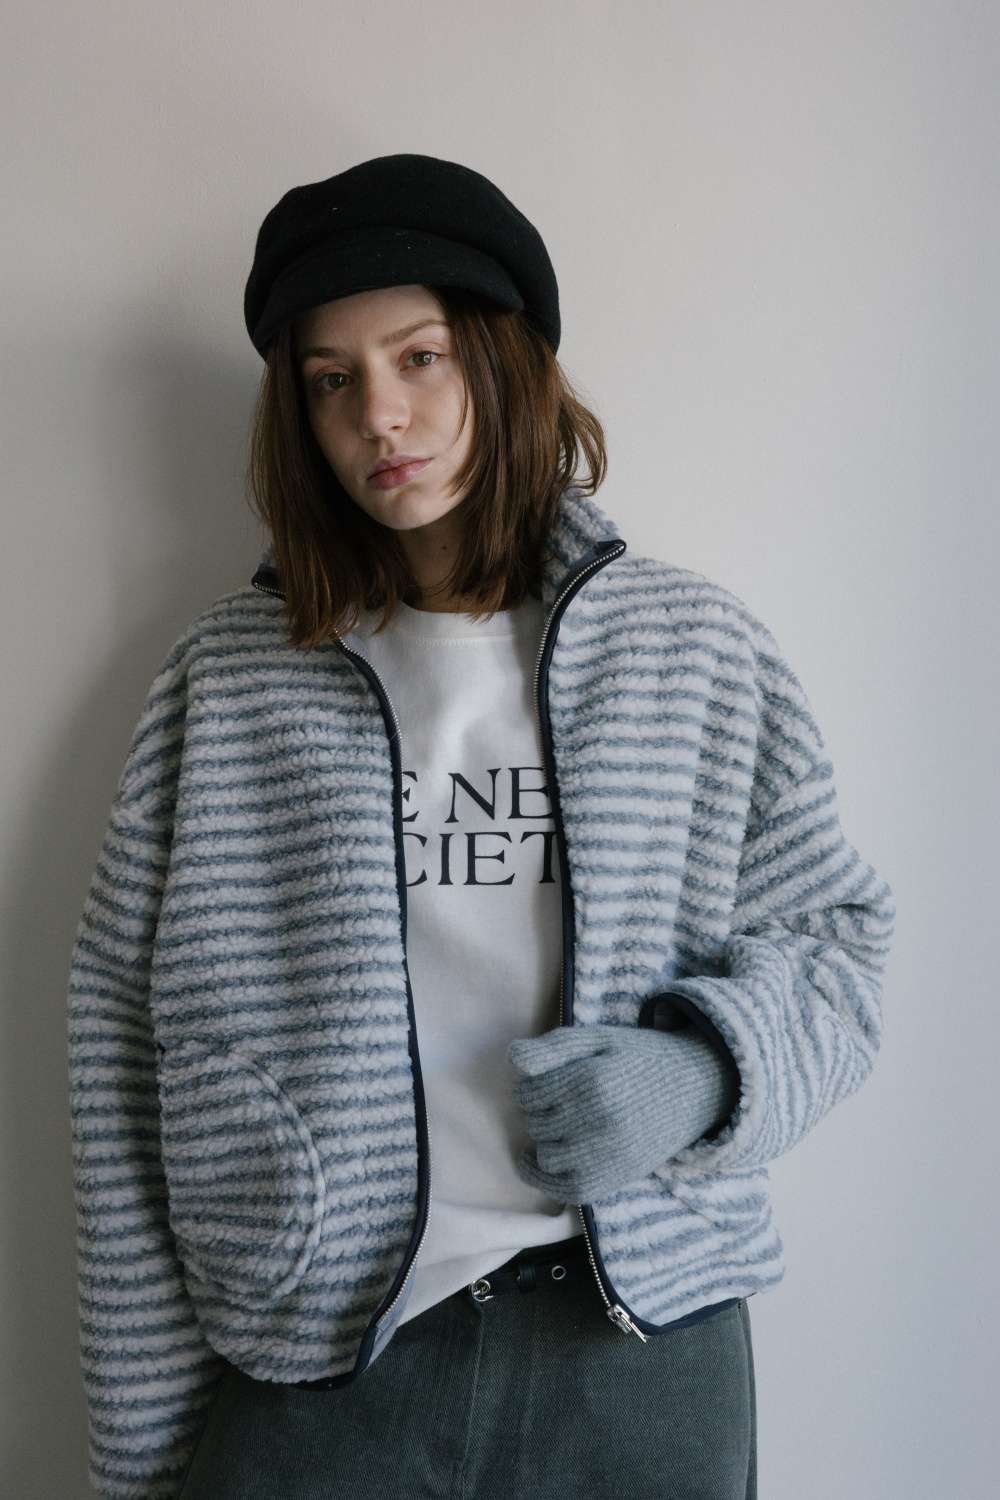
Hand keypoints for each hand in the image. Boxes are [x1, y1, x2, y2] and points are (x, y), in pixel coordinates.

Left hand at [508, 1022, 737, 1203]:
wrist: (694, 1088)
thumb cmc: (639, 1058)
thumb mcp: (599, 1039)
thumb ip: (555, 1046)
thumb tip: (513, 1059)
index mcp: (595, 1081)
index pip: (531, 1092)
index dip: (529, 1085)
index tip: (543, 1080)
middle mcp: (602, 1121)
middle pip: (537, 1123)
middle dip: (536, 1111)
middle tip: (553, 1101)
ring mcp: (611, 1155)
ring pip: (547, 1156)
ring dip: (542, 1140)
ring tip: (555, 1124)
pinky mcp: (617, 1179)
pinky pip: (566, 1190)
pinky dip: (543, 1179)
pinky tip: (534, 1160)